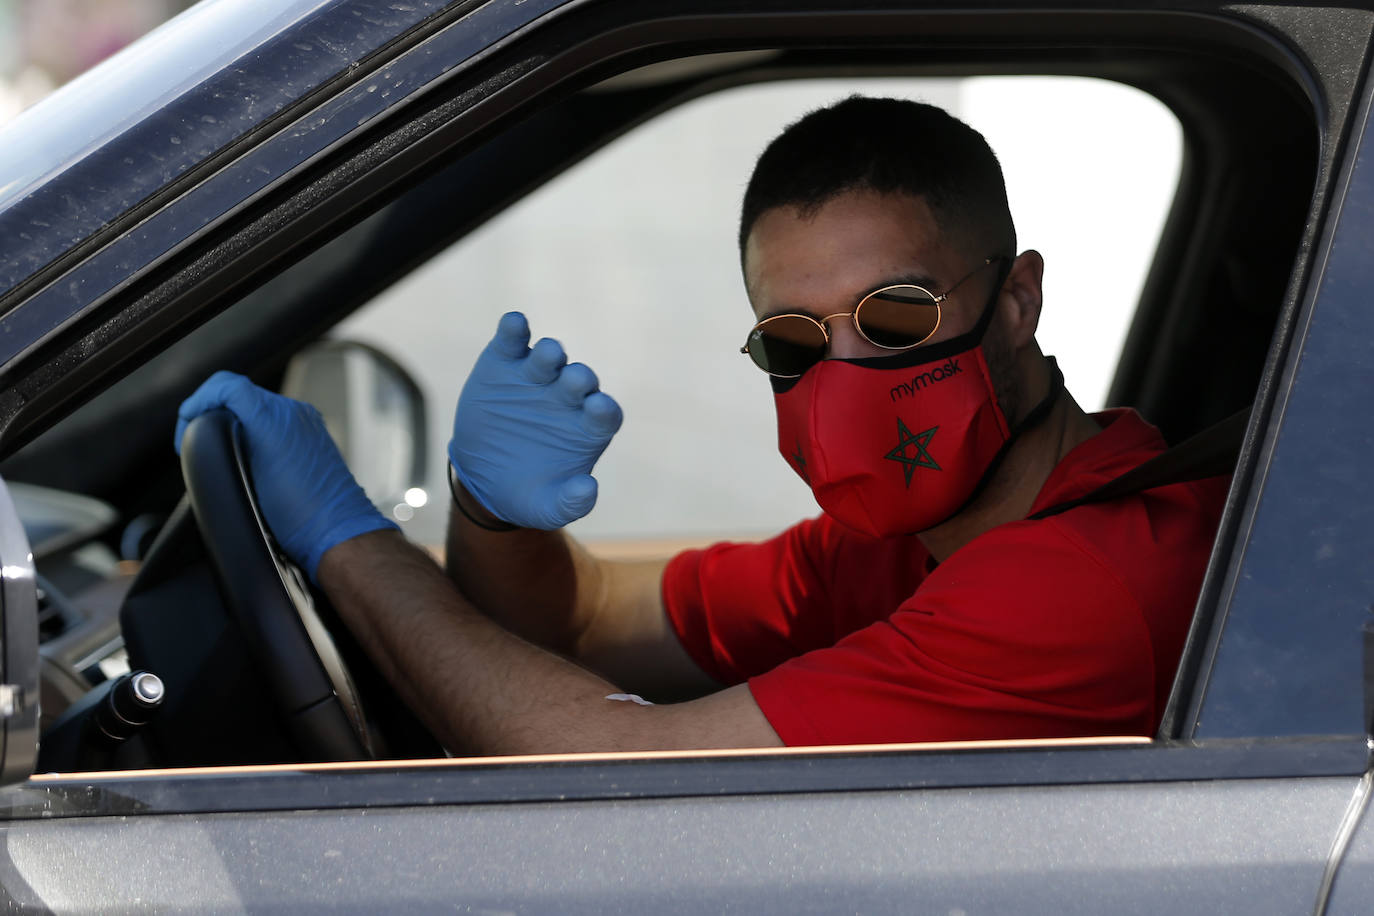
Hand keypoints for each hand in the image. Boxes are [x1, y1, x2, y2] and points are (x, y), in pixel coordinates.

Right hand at [175, 370, 397, 580]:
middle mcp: (293, 413)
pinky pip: (277, 419)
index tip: (187, 425)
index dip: (199, 401)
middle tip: (197, 441)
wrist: (336, 531)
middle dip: (214, 414)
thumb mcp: (243, 482)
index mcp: (273, 418)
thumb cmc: (296, 515)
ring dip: (235, 422)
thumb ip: (222, 447)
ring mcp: (307, 421)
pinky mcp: (314, 433)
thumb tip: (207, 433)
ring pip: (257, 406)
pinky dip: (257, 429)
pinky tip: (249, 456)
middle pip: (239, 395)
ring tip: (221, 451)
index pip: (227, 386)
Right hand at [450, 312, 622, 529]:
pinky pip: (514, 340)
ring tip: (548, 355)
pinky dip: (514, 329)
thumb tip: (588, 487)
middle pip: (581, 381)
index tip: (598, 410)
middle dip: (579, 379)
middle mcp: (568, 397)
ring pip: (551, 357)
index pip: (605, 414)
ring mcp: (537, 377)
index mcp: (587, 427)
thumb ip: (571, 503)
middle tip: (575, 381)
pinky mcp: (505, 363)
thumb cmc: (529, 493)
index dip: (603, 411)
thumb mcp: (548, 508)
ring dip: (551, 354)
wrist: (485, 478)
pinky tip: (514, 323)